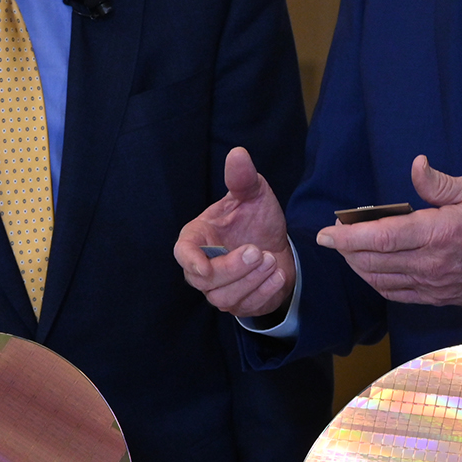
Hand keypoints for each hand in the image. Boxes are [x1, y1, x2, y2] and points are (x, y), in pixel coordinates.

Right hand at [175, 147, 295, 318]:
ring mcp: (218, 289)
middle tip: (257, 251)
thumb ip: (242, 178)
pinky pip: (245, 307)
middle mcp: (202, 267)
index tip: (203, 266)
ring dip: (250, 281)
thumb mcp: (253, 194)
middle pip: (205, 280)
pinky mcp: (238, 304)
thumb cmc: (256, 218)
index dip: (190, 260)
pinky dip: (263, 292)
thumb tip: (238, 154)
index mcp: (197, 238)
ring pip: (223, 298)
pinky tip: (277, 273)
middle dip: (233, 268)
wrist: (277, 244)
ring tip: (269, 259)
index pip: (183, 252)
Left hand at [315, 155, 461, 306]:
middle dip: (345, 250)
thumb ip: (440, 183)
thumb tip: (416, 166)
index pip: (382, 237)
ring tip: (347, 250)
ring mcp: (434, 284)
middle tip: (332, 236)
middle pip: (373, 261)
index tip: (326, 231)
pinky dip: (377, 282)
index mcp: (439, 232)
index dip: (348, 235)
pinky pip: (398, 294)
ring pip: (381, 280)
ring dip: (358, 266)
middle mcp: (432, 263)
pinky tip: (371, 270)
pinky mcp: (439, 297)